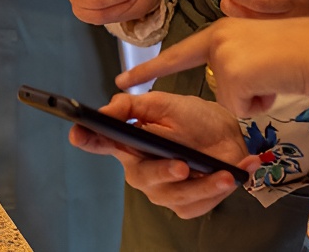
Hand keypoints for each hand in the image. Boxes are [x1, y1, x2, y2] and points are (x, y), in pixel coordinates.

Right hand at [68, 92, 258, 218]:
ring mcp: (162, 189)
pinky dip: (215, 192)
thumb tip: (105, 109)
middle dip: (163, 173)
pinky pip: (194, 206)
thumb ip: (133, 105)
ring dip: (200, 187)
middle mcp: (142, 168)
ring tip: (220, 175)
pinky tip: (228, 177)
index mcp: (130, 141)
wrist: (229, 136)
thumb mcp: (165, 103)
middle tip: (181, 166)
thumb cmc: (194, 118)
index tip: (78, 134)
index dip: (87, 138)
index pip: (101, 141)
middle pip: (142, 176)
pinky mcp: (184, 205)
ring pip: (172, 195)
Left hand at [116, 17, 308, 117]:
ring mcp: (221, 57)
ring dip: (256, 99)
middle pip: (218, 84)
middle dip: (222, 90)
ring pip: (232, 101)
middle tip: (178, 83)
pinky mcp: (230, 75)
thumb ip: (238, 67)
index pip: (178, 53)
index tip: (120, 80)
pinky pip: (242, 109)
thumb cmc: (301, 51)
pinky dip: (261, 104)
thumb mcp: (260, 52)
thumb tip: (231, 95)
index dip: (150, 68)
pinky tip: (274, 84)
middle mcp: (216, 39)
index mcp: (222, 32)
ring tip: (276, 77)